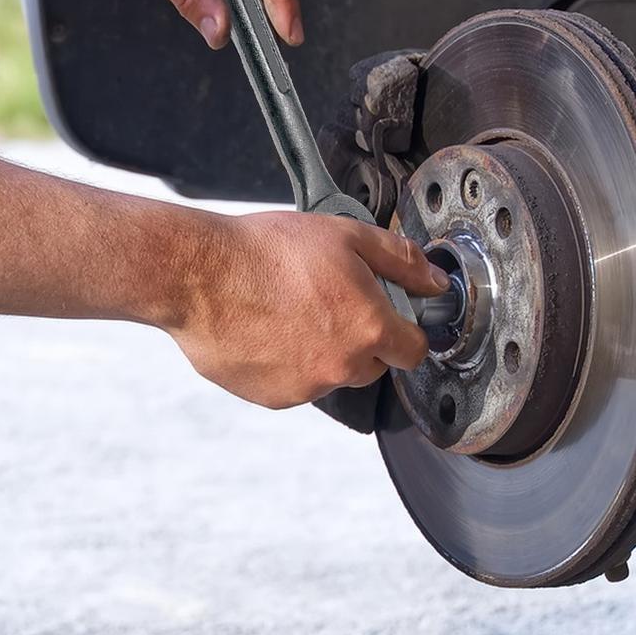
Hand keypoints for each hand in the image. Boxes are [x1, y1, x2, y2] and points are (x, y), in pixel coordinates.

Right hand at [170, 212, 448, 408]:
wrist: (199, 275)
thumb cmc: (268, 252)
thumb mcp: (346, 236)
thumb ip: (402, 261)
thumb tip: (436, 282)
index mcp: (369, 329)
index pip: (415, 350)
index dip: (405, 331)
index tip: (390, 317)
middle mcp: (343, 367)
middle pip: (374, 365)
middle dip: (364, 340)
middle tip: (332, 303)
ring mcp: (307, 388)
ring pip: (334, 374)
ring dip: (325, 352)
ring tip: (292, 313)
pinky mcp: (274, 398)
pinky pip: (298, 385)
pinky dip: (291, 365)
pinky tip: (270, 331)